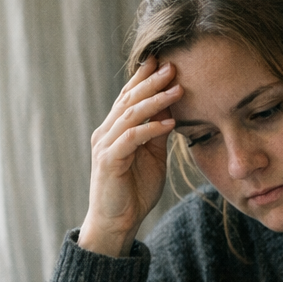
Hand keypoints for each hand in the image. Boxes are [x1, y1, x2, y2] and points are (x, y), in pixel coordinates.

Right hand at [80, 56, 180, 256]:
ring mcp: (105, 145)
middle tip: (172, 65)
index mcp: (116, 129)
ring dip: (155, 100)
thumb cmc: (134, 190)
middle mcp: (106, 132)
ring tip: (176, 88)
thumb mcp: (152, 156)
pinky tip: (169, 122)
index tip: (162, 59)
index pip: (129, 97)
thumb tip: (172, 110)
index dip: (144, 77)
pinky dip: (150, 129)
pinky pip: (131, 139)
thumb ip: (158, 133)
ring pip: (130, 114)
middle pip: (129, 99)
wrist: (116, 222)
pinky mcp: (109, 161)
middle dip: (151, 81)